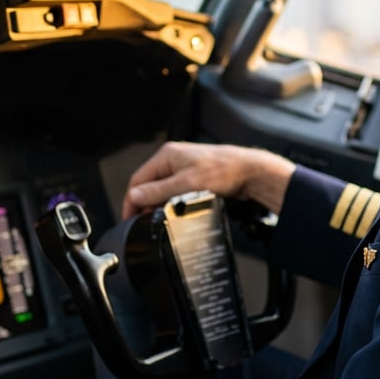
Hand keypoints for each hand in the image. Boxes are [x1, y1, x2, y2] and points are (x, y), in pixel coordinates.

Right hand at [121, 141, 295, 219]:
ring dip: (160, 204)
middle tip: (145, 222)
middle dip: (145, 204)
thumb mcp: (186, 184)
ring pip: (162, 189)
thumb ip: (158, 191)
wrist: (249, 171)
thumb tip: (135, 196)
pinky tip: (177, 211)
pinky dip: (172, 202)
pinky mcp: (193, 176)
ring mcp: (184, 167)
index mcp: (166, 156)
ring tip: (162, 217)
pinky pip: (175, 191)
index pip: (138, 180)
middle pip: (149, 185)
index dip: (132, 201)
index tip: (130, 218)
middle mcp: (173, 159)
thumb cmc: (223, 171)